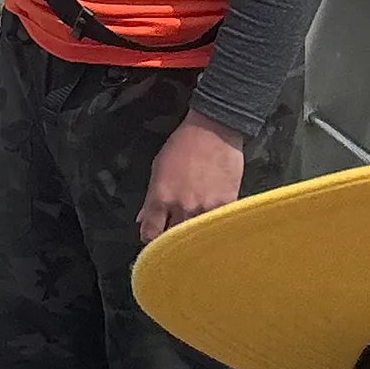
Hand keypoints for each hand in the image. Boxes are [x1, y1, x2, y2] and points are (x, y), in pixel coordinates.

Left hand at [136, 111, 246, 243]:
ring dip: (194, 235)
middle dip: (172, 238)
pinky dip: (213, 226)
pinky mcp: (226, 205)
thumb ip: (150, 199)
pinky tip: (212, 220)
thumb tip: (142, 219)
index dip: (151, 238)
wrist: (215, 129)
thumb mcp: (158, 167)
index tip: (156, 235)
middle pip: (174, 239)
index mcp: (161, 198)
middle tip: (176, 233)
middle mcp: (182, 207)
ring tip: (195, 227)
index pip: (151, 234)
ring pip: (197, 236)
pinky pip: (217, 225)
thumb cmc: (183, 144)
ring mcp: (206, 208)